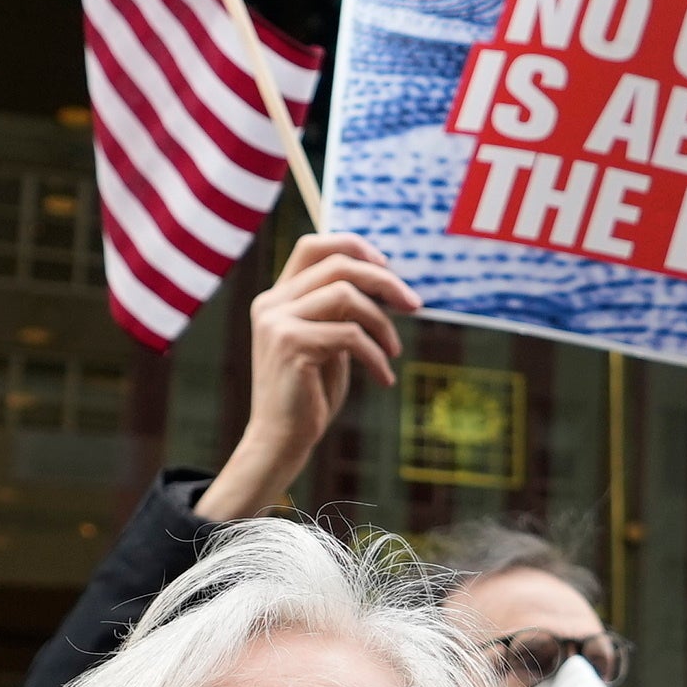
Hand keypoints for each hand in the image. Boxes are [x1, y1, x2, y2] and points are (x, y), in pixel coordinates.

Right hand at [193, 233, 413, 519]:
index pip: (312, 246)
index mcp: (276, 297)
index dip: (354, 246)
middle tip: (415, 306)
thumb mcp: (326, 341)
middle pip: (338, 266)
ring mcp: (277, 323)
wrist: (280, 440)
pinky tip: (384, 378)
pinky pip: (350, 335)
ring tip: (394, 352)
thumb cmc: (310, 393)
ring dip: (383, 323)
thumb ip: (339, 309)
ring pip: (347, 296)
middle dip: (385, 282)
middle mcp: (271, 303)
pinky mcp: (291, 346)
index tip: (388, 268)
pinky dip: (376, 355)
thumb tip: (383, 277)